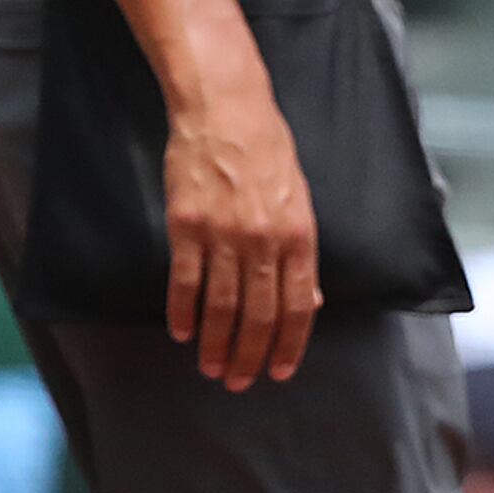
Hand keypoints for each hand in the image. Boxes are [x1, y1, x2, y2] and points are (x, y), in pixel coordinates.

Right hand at [160, 75, 317, 391]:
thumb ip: (302, 252)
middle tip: (239, 382)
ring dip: (216, 343)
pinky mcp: (186, 225)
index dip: (288, 344)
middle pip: (259, 314)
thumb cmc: (267, 152)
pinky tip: (181, 332)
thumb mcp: (300, 198)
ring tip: (211, 367)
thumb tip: (312, 300)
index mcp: (299, 234)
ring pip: (221, 305)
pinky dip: (182, 311)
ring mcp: (224, 234)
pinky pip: (185, 280)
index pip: (298, 305)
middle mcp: (264, 240)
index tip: (278, 372)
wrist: (225, 111)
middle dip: (250, 355)